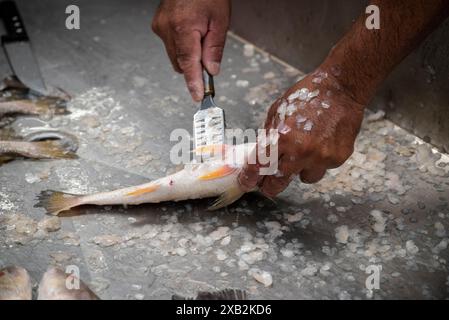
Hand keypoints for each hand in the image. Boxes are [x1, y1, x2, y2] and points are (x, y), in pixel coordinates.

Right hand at [152, 0, 230, 100]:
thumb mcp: (219, 20)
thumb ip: (214, 48)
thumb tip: (211, 71)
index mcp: (183, 27)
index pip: (188, 64)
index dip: (193, 83)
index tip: (197, 96)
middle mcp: (167, 28)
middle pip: (181, 63)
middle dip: (195, 66)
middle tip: (210, 60)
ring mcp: (160, 27)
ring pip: (175, 56)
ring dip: (189, 55)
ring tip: (201, 35)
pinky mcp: (158, 25)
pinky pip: (171, 45)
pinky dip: (182, 46)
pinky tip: (190, 32)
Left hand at [238, 68, 364, 196]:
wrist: (341, 89)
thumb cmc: (308, 96)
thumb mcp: (277, 111)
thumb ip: (268, 135)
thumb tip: (260, 155)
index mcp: (282, 137)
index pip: (260, 165)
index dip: (251, 176)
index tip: (248, 182)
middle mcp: (300, 151)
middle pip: (278, 183)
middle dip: (271, 186)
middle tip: (268, 185)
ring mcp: (320, 157)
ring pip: (304, 178)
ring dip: (300, 170)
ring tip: (305, 152)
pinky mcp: (337, 159)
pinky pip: (322, 169)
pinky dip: (319, 161)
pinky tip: (321, 144)